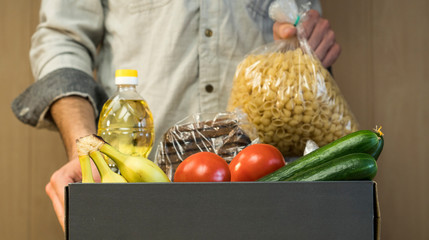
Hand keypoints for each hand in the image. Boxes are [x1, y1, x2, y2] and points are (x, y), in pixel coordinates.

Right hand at [46, 96, 98, 229]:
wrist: (87, 152)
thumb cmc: (93, 159)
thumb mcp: (98, 170)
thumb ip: (97, 183)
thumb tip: (105, 194)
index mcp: (59, 179)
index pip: (66, 203)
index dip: (74, 216)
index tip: (80, 226)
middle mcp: (53, 186)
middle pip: (62, 211)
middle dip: (72, 221)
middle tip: (83, 231)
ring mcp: (54, 192)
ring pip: (62, 212)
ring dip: (72, 219)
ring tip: (83, 228)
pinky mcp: (58, 196)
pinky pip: (65, 209)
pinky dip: (73, 215)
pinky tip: (81, 223)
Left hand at [272, 9, 340, 67]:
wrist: (292, 52)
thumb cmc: (287, 39)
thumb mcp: (280, 32)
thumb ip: (282, 29)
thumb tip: (291, 31)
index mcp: (310, 16)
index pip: (310, 22)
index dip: (304, 34)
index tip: (297, 43)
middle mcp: (323, 23)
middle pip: (320, 32)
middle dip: (310, 46)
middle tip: (302, 55)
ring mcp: (330, 35)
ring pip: (328, 42)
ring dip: (317, 54)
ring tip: (307, 62)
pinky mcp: (335, 47)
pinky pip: (334, 52)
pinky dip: (325, 60)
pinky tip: (316, 66)